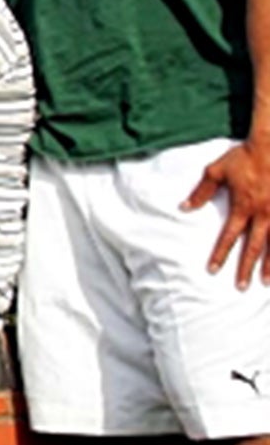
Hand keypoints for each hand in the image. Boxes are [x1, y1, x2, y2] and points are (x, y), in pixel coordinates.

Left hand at [183, 139, 269, 286]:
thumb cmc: (244, 156)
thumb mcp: (216, 171)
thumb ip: (201, 191)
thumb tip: (183, 207)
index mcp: (242, 207)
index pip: (228, 237)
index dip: (220, 254)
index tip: (212, 270)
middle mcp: (263, 214)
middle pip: (253, 247)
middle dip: (246, 268)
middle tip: (240, 287)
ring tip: (266, 283)